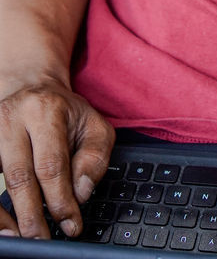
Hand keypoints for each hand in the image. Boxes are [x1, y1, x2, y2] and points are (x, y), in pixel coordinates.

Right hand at [0, 81, 114, 238]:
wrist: (31, 88)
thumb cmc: (64, 112)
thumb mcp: (93, 124)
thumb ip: (95, 157)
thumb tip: (80, 192)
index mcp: (45, 110)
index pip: (52, 165)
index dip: (61, 200)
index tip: (71, 225)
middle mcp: (13, 118)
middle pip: (21, 176)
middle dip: (33, 215)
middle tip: (44, 240)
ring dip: (8, 216)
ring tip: (23, 237)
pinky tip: (5, 226)